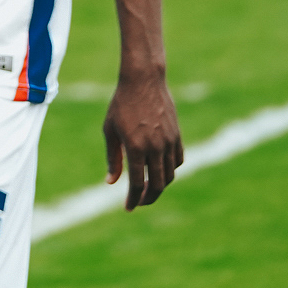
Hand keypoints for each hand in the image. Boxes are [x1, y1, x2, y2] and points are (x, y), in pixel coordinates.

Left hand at [103, 70, 182, 209]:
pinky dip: (170, 170)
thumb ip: (112, 158)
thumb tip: (112, 182)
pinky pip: (177, 160)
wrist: (143, 80)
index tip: (128, 207)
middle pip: (157, 185)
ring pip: (169, 175)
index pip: (137, 184)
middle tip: (139, 202)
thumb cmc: (121, 104)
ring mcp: (168, 142)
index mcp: (135, 147)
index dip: (133, 199)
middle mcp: (155, 147)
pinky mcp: (177, 135)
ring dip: (160, 186)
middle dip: (148, 198)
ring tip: (148, 188)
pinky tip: (160, 171)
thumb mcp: (110, 130)